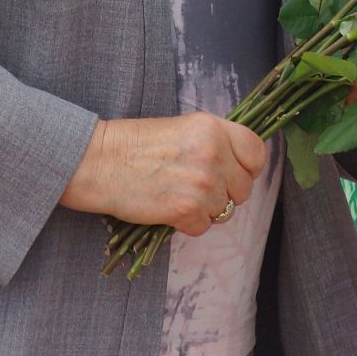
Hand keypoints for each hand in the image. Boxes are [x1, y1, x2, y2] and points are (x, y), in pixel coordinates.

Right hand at [59, 114, 267, 236]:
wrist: (99, 162)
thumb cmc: (134, 144)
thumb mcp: (183, 129)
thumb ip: (214, 143)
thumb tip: (238, 167)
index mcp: (214, 128)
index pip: (257, 153)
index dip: (248, 168)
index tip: (235, 174)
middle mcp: (214, 153)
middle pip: (244, 189)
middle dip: (224, 194)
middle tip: (196, 189)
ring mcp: (203, 183)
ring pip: (224, 210)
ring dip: (205, 210)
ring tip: (177, 195)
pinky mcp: (187, 209)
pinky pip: (203, 227)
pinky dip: (187, 224)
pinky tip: (167, 208)